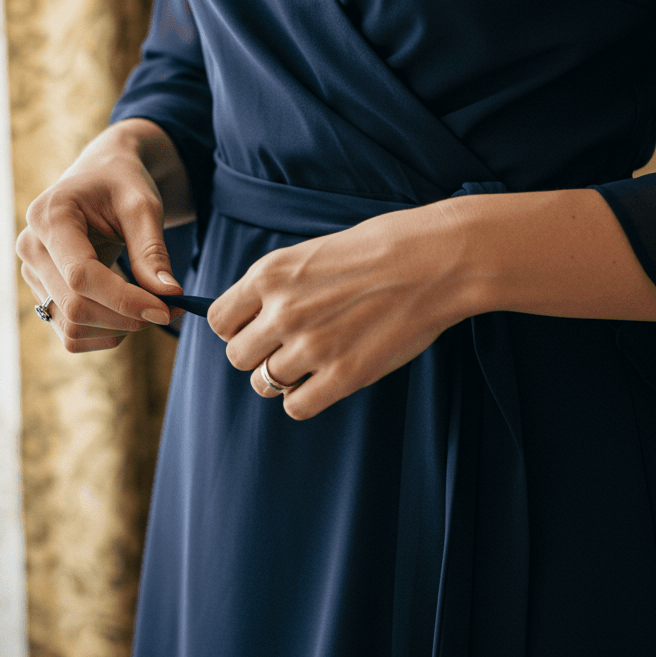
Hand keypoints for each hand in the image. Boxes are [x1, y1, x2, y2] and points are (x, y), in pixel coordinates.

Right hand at [16, 121, 190, 352]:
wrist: (101, 177)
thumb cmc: (122, 184)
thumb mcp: (143, 206)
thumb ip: (153, 252)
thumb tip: (169, 297)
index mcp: (50, 216)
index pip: (81, 275)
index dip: (125, 300)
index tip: (166, 309)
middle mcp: (31, 247)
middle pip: (75, 306)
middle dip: (127, 318)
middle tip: (170, 310)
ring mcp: (32, 273)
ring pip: (71, 327)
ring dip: (117, 329)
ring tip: (150, 308)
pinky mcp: (42, 292)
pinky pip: (69, 334)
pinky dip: (104, 334)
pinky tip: (128, 314)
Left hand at [207, 201, 471, 418]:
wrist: (436, 261)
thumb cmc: (381, 249)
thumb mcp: (312, 253)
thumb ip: (278, 286)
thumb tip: (254, 317)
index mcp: (270, 275)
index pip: (219, 320)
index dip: (236, 328)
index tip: (256, 328)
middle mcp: (282, 311)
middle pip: (237, 357)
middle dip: (258, 355)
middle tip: (286, 348)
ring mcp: (312, 346)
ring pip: (264, 384)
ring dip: (283, 378)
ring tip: (312, 362)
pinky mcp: (343, 376)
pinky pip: (297, 407)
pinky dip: (305, 399)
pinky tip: (324, 381)